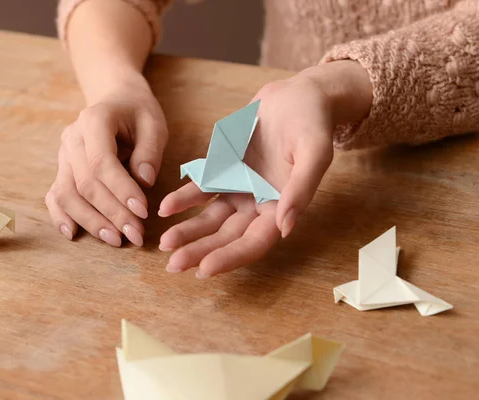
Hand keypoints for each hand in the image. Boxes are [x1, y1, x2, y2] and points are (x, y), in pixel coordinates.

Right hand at [45, 76, 167, 246]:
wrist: (115, 99)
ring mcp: (63, 156)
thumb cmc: (138, 113)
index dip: (121, 190)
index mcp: (94, 121)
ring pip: (68, 194)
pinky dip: (61, 216)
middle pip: (85, 183)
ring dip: (91, 221)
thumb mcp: (153, 124)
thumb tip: (145, 182)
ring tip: (116, 240)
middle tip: (136, 235)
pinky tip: (73, 234)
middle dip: (111, 213)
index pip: (102, 162)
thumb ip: (149, 151)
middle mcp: (72, 139)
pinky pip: (55, 195)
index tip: (143, 211)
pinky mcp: (62, 170)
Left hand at [157, 61, 371, 277]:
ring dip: (189, 231)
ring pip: (211, 218)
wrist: (297, 94)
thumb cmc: (312, 123)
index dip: (230, 257)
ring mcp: (240, 189)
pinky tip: (165, 207)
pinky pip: (202, 189)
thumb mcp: (314, 152)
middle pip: (227, 236)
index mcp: (282, 208)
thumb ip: (301, 188)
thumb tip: (286, 227)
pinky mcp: (225, 171)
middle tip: (173, 265)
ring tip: (164, 244)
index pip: (254, 242)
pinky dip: (184, 199)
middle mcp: (260, 205)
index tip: (205, 270)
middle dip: (201, 251)